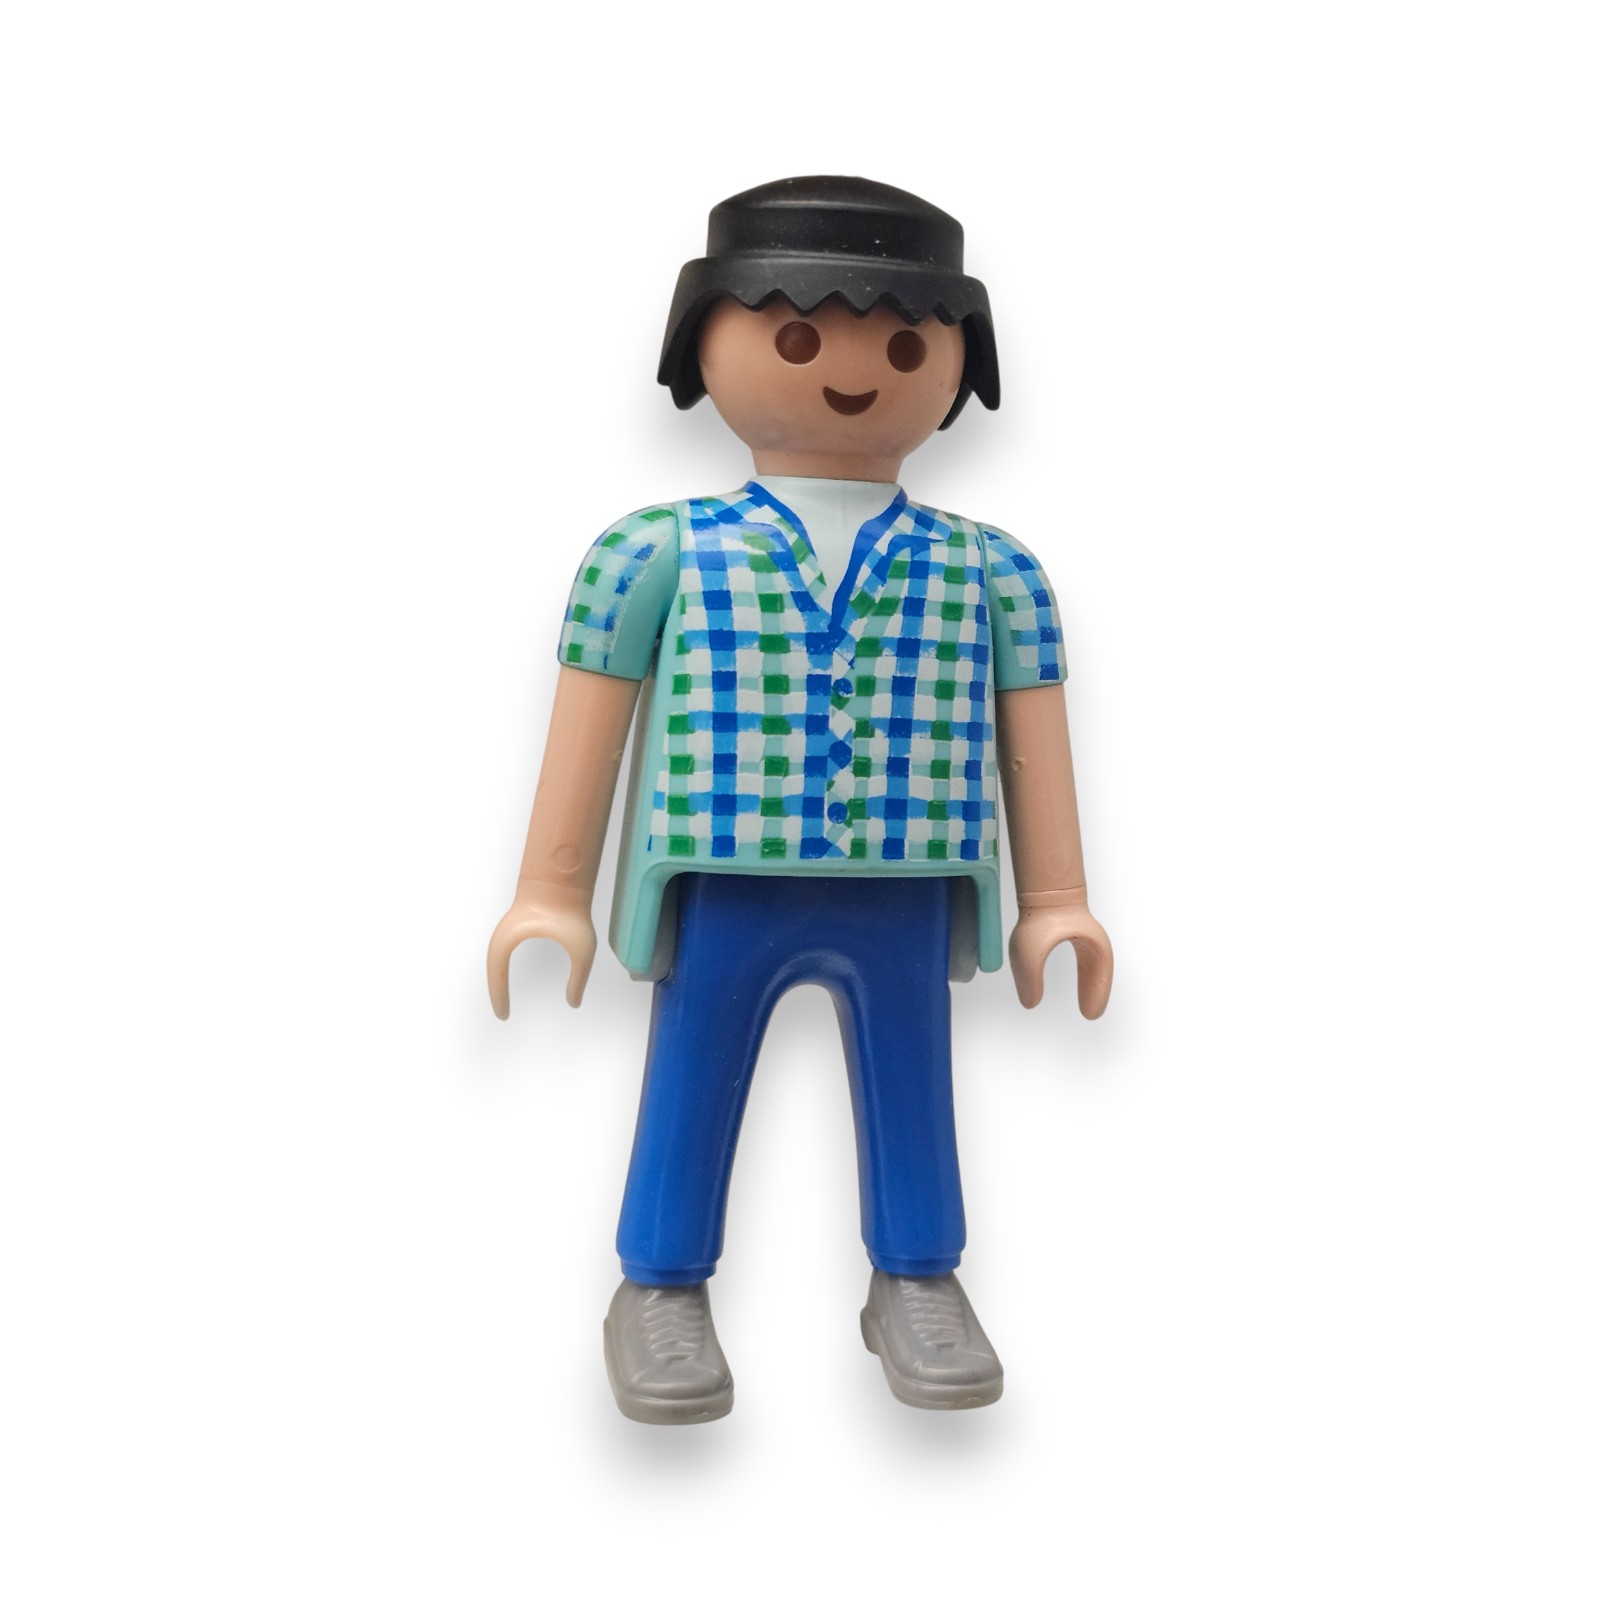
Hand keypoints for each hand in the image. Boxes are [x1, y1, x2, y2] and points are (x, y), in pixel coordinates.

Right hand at [486, 886, 596, 1017]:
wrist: (565, 878)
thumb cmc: (573, 911)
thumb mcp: (582, 950)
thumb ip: (579, 978)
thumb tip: (574, 1003)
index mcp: (510, 940)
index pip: (496, 975)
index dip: (499, 997)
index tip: (504, 1016)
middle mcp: (503, 935)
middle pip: (492, 969)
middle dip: (496, 992)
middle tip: (503, 1015)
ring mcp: (508, 928)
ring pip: (496, 959)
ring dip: (499, 979)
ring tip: (504, 1000)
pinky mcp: (516, 924)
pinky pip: (504, 951)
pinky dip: (504, 967)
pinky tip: (512, 976)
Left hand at [1008, 891, 1112, 1018]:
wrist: (1040, 885)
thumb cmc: (1038, 916)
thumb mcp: (1028, 954)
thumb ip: (1029, 980)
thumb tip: (1030, 1003)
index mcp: (1091, 947)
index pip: (1099, 976)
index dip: (1096, 995)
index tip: (1090, 1015)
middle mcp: (1090, 940)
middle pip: (1099, 971)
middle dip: (1095, 991)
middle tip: (1090, 1014)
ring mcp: (1081, 931)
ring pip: (1090, 963)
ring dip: (1089, 982)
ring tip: (1084, 1002)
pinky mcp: (1070, 926)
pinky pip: (1080, 954)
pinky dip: (1081, 970)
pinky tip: (1072, 977)